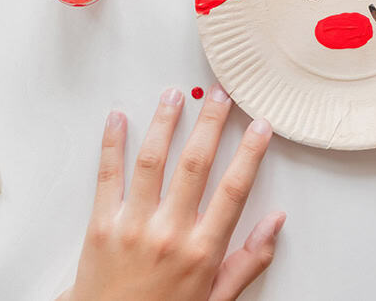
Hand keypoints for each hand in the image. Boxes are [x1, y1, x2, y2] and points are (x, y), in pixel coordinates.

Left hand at [60, 87, 284, 300]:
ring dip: (165, 122)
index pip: (233, 189)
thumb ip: (249, 260)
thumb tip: (275, 223)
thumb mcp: (216, 298)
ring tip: (175, 95)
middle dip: (211, 123)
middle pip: (195, 164)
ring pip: (152, 160)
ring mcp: (133, 226)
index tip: (259, 127)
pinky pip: (107, 176)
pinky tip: (118, 118)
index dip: (250, 153)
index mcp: (201, 250)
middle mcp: (168, 233)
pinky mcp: (100, 225)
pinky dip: (111, 143)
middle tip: (220, 96)